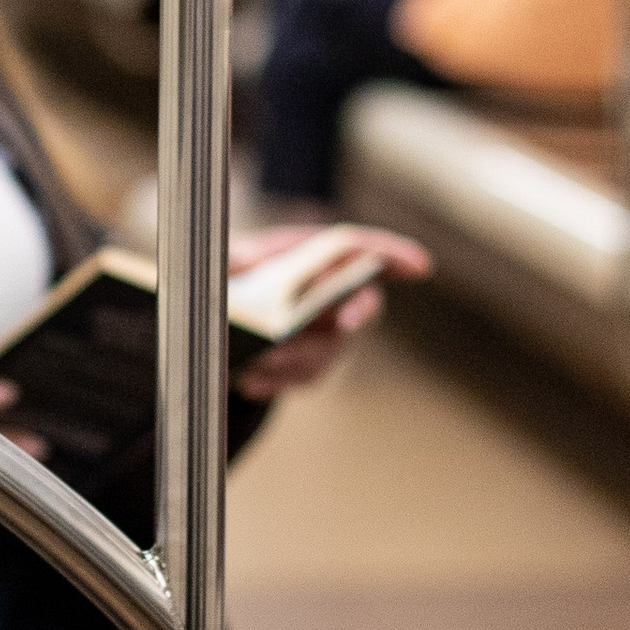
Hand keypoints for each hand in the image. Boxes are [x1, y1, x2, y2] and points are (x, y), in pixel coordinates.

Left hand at [230, 225, 430, 400]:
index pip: (359, 249)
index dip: (394, 255)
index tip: (421, 266)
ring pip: (328, 351)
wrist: (209, 314)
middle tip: (343, 322)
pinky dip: (276, 380)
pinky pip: (304, 377)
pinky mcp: (308, 363)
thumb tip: (243, 260)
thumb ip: (233, 257)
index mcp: (311, 255)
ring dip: (295, 359)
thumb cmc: (223, 276)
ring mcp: (322, 331)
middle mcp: (327, 292)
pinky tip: (247, 381)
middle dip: (354, 316)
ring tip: (255, 363)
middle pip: (358, 306)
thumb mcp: (218, 260)